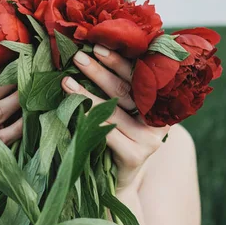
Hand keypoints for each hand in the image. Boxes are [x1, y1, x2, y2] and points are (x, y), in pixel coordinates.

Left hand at [61, 45, 168, 192]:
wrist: (117, 179)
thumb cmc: (116, 135)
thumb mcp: (122, 108)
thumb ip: (120, 84)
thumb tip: (92, 48)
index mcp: (160, 101)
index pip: (140, 74)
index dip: (118, 59)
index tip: (97, 45)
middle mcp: (160, 119)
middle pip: (125, 89)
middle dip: (99, 70)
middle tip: (78, 57)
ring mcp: (149, 139)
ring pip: (112, 109)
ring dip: (86, 93)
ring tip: (64, 81)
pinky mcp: (136, 156)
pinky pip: (106, 131)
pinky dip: (87, 118)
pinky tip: (72, 108)